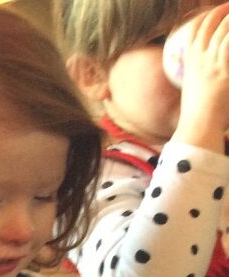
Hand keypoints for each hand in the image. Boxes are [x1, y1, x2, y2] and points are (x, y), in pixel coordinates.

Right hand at [176, 3, 228, 147]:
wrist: (198, 128)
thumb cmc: (197, 113)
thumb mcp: (193, 89)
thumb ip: (200, 74)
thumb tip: (206, 71)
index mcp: (190, 62)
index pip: (195, 29)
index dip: (207, 15)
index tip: (217, 9)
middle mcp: (199, 60)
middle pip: (210, 24)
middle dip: (223, 11)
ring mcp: (210, 65)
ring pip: (223, 30)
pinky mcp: (223, 72)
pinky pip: (228, 45)